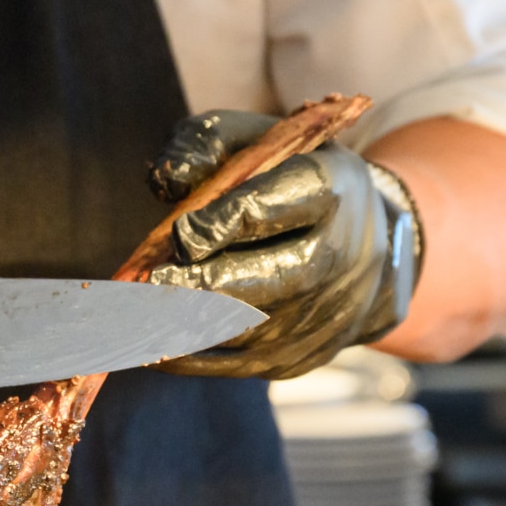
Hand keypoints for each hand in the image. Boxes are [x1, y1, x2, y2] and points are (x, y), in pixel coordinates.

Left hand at [144, 110, 418, 378]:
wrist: (369, 239)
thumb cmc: (290, 178)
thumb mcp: (255, 140)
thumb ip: (205, 145)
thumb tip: (167, 185)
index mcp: (329, 189)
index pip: (275, 209)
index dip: (223, 223)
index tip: (180, 233)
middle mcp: (341, 256)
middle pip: (269, 279)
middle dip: (203, 285)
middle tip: (151, 284)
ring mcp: (328, 313)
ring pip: (251, 332)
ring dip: (188, 327)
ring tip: (136, 318)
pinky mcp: (308, 354)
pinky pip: (244, 365)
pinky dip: (193, 358)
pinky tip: (151, 348)